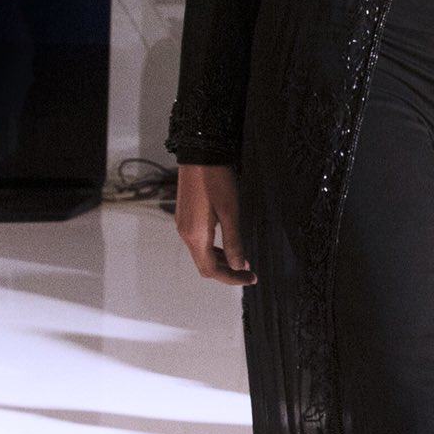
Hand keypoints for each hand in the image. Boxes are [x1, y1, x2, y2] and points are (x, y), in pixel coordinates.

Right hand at [176, 163, 255, 284]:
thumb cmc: (217, 180)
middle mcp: (185, 233)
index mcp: (195, 236)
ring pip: (201, 254)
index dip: (231, 279)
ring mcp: (183, 224)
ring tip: (242, 259)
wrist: (200, 154)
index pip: (211, 270)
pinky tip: (227, 243)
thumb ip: (234, 241)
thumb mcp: (230, 212)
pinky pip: (198, 241)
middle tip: (249, 272)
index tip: (250, 279)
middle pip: (204, 265)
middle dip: (227, 272)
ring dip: (221, 260)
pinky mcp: (185, 216)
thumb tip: (238, 266)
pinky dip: (213, 248)